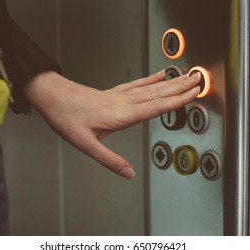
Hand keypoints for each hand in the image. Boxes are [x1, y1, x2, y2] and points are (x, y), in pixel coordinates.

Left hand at [25, 70, 200, 178]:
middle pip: (158, 94)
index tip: (193, 93)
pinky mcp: (112, 92)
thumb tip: (128, 173)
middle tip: (198, 80)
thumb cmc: (66, 117)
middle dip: (180, 88)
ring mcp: (118, 95)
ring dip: (170, 82)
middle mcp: (123, 102)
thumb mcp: (86, 145)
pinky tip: (158, 75)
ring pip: (150, 88)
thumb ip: (109, 160)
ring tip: (185, 76)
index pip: (156, 107)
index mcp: (121, 115)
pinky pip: (136, 84)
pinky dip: (150, 79)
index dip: (177, 101)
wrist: (52, 96)